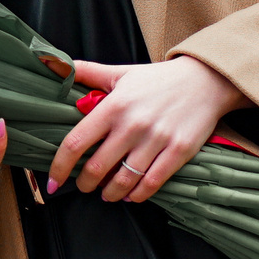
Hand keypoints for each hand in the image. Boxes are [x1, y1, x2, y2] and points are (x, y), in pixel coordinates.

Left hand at [48, 56, 248, 202]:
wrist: (205, 81)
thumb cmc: (158, 79)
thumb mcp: (120, 72)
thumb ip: (87, 72)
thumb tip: (53, 64)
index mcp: (113, 106)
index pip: (76, 142)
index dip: (60, 166)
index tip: (52, 181)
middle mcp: (132, 125)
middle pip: (97, 168)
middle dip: (85, 184)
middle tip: (84, 186)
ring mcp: (156, 140)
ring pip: (123, 180)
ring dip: (110, 193)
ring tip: (106, 194)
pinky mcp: (179, 151)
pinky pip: (152, 182)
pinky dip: (138, 194)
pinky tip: (131, 195)